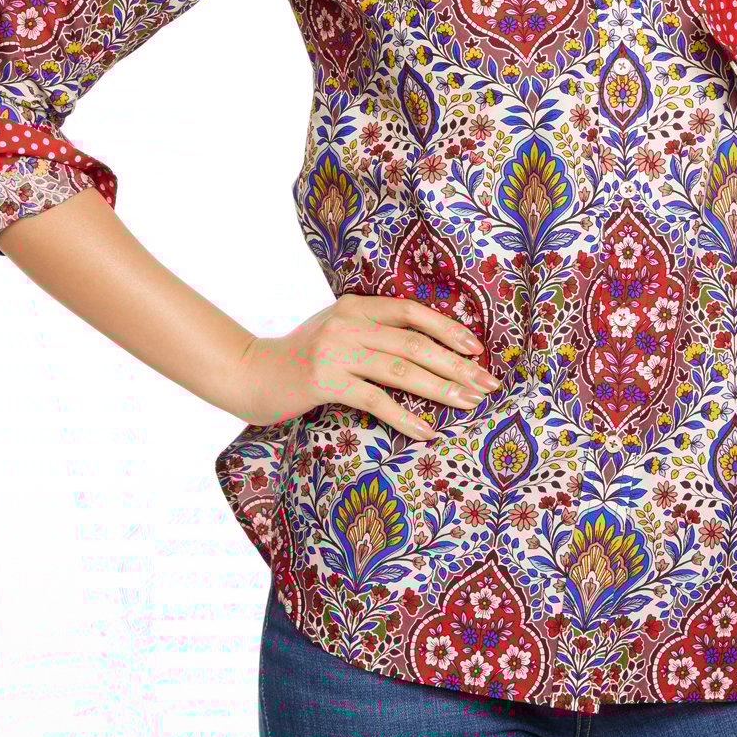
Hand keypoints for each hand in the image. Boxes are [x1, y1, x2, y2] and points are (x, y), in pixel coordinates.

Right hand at [239, 293, 500, 441]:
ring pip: (401, 370)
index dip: (447, 329)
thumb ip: (371, 330)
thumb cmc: (300, 357)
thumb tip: (426, 347)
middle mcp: (348, 323)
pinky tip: (427, 431)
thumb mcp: (336, 331)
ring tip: (468, 404)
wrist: (250, 373)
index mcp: (355, 305)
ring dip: (440, 389)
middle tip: (486, 384)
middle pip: (414, 343)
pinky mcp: (324, 381)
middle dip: (455, 364)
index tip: (476, 348)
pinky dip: (406, 417)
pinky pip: (376, 400)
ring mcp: (335, 351)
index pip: (412, 312)